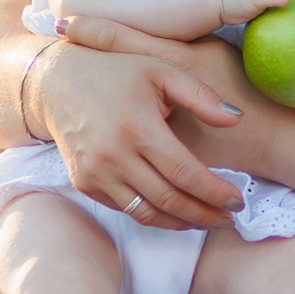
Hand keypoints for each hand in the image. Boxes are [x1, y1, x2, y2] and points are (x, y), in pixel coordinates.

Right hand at [29, 28, 248, 229]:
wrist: (56, 83)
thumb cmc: (115, 73)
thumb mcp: (161, 70)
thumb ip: (201, 96)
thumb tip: (238, 119)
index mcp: (138, 126)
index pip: (186, 173)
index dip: (215, 193)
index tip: (238, 201)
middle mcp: (115, 156)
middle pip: (170, 200)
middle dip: (206, 215)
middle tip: (230, 217)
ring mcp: (96, 173)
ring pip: (148, 214)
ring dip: (182, 223)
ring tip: (208, 220)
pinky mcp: (85, 183)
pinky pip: (126, 209)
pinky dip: (155, 215)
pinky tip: (175, 211)